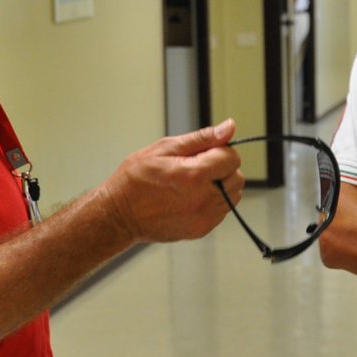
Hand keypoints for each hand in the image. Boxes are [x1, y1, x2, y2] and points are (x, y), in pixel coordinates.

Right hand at [104, 119, 243, 242]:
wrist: (120, 214)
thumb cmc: (136, 178)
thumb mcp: (165, 148)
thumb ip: (202, 139)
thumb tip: (229, 127)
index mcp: (195, 175)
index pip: (232, 157)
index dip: (219, 151)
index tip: (201, 154)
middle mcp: (204, 199)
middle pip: (237, 177)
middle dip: (222, 168)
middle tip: (195, 168)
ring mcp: (204, 217)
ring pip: (233, 195)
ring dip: (220, 186)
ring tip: (193, 184)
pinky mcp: (202, 229)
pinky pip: (221, 211)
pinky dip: (213, 202)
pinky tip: (190, 197)